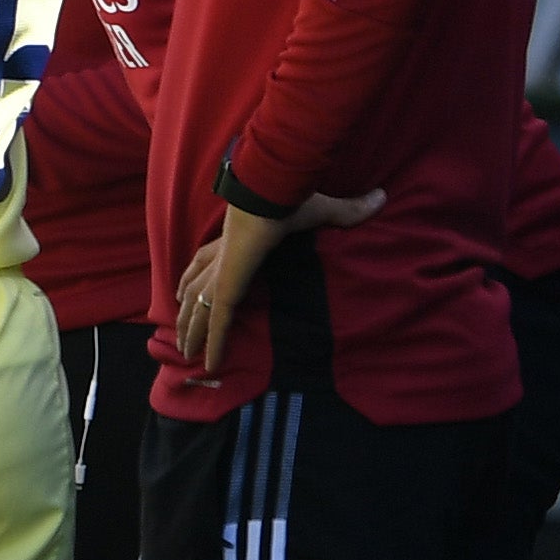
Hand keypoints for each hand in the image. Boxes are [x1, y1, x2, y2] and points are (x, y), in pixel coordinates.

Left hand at [173, 188, 381, 372]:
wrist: (271, 194)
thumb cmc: (289, 197)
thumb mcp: (321, 208)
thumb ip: (347, 210)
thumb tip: (380, 198)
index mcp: (233, 240)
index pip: (207, 260)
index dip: (194, 275)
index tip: (182, 289)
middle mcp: (221, 260)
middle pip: (194, 290)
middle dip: (186, 313)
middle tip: (179, 334)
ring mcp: (222, 277)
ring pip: (199, 311)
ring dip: (192, 333)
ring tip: (185, 353)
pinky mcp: (229, 290)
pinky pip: (219, 324)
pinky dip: (215, 345)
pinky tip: (210, 365)